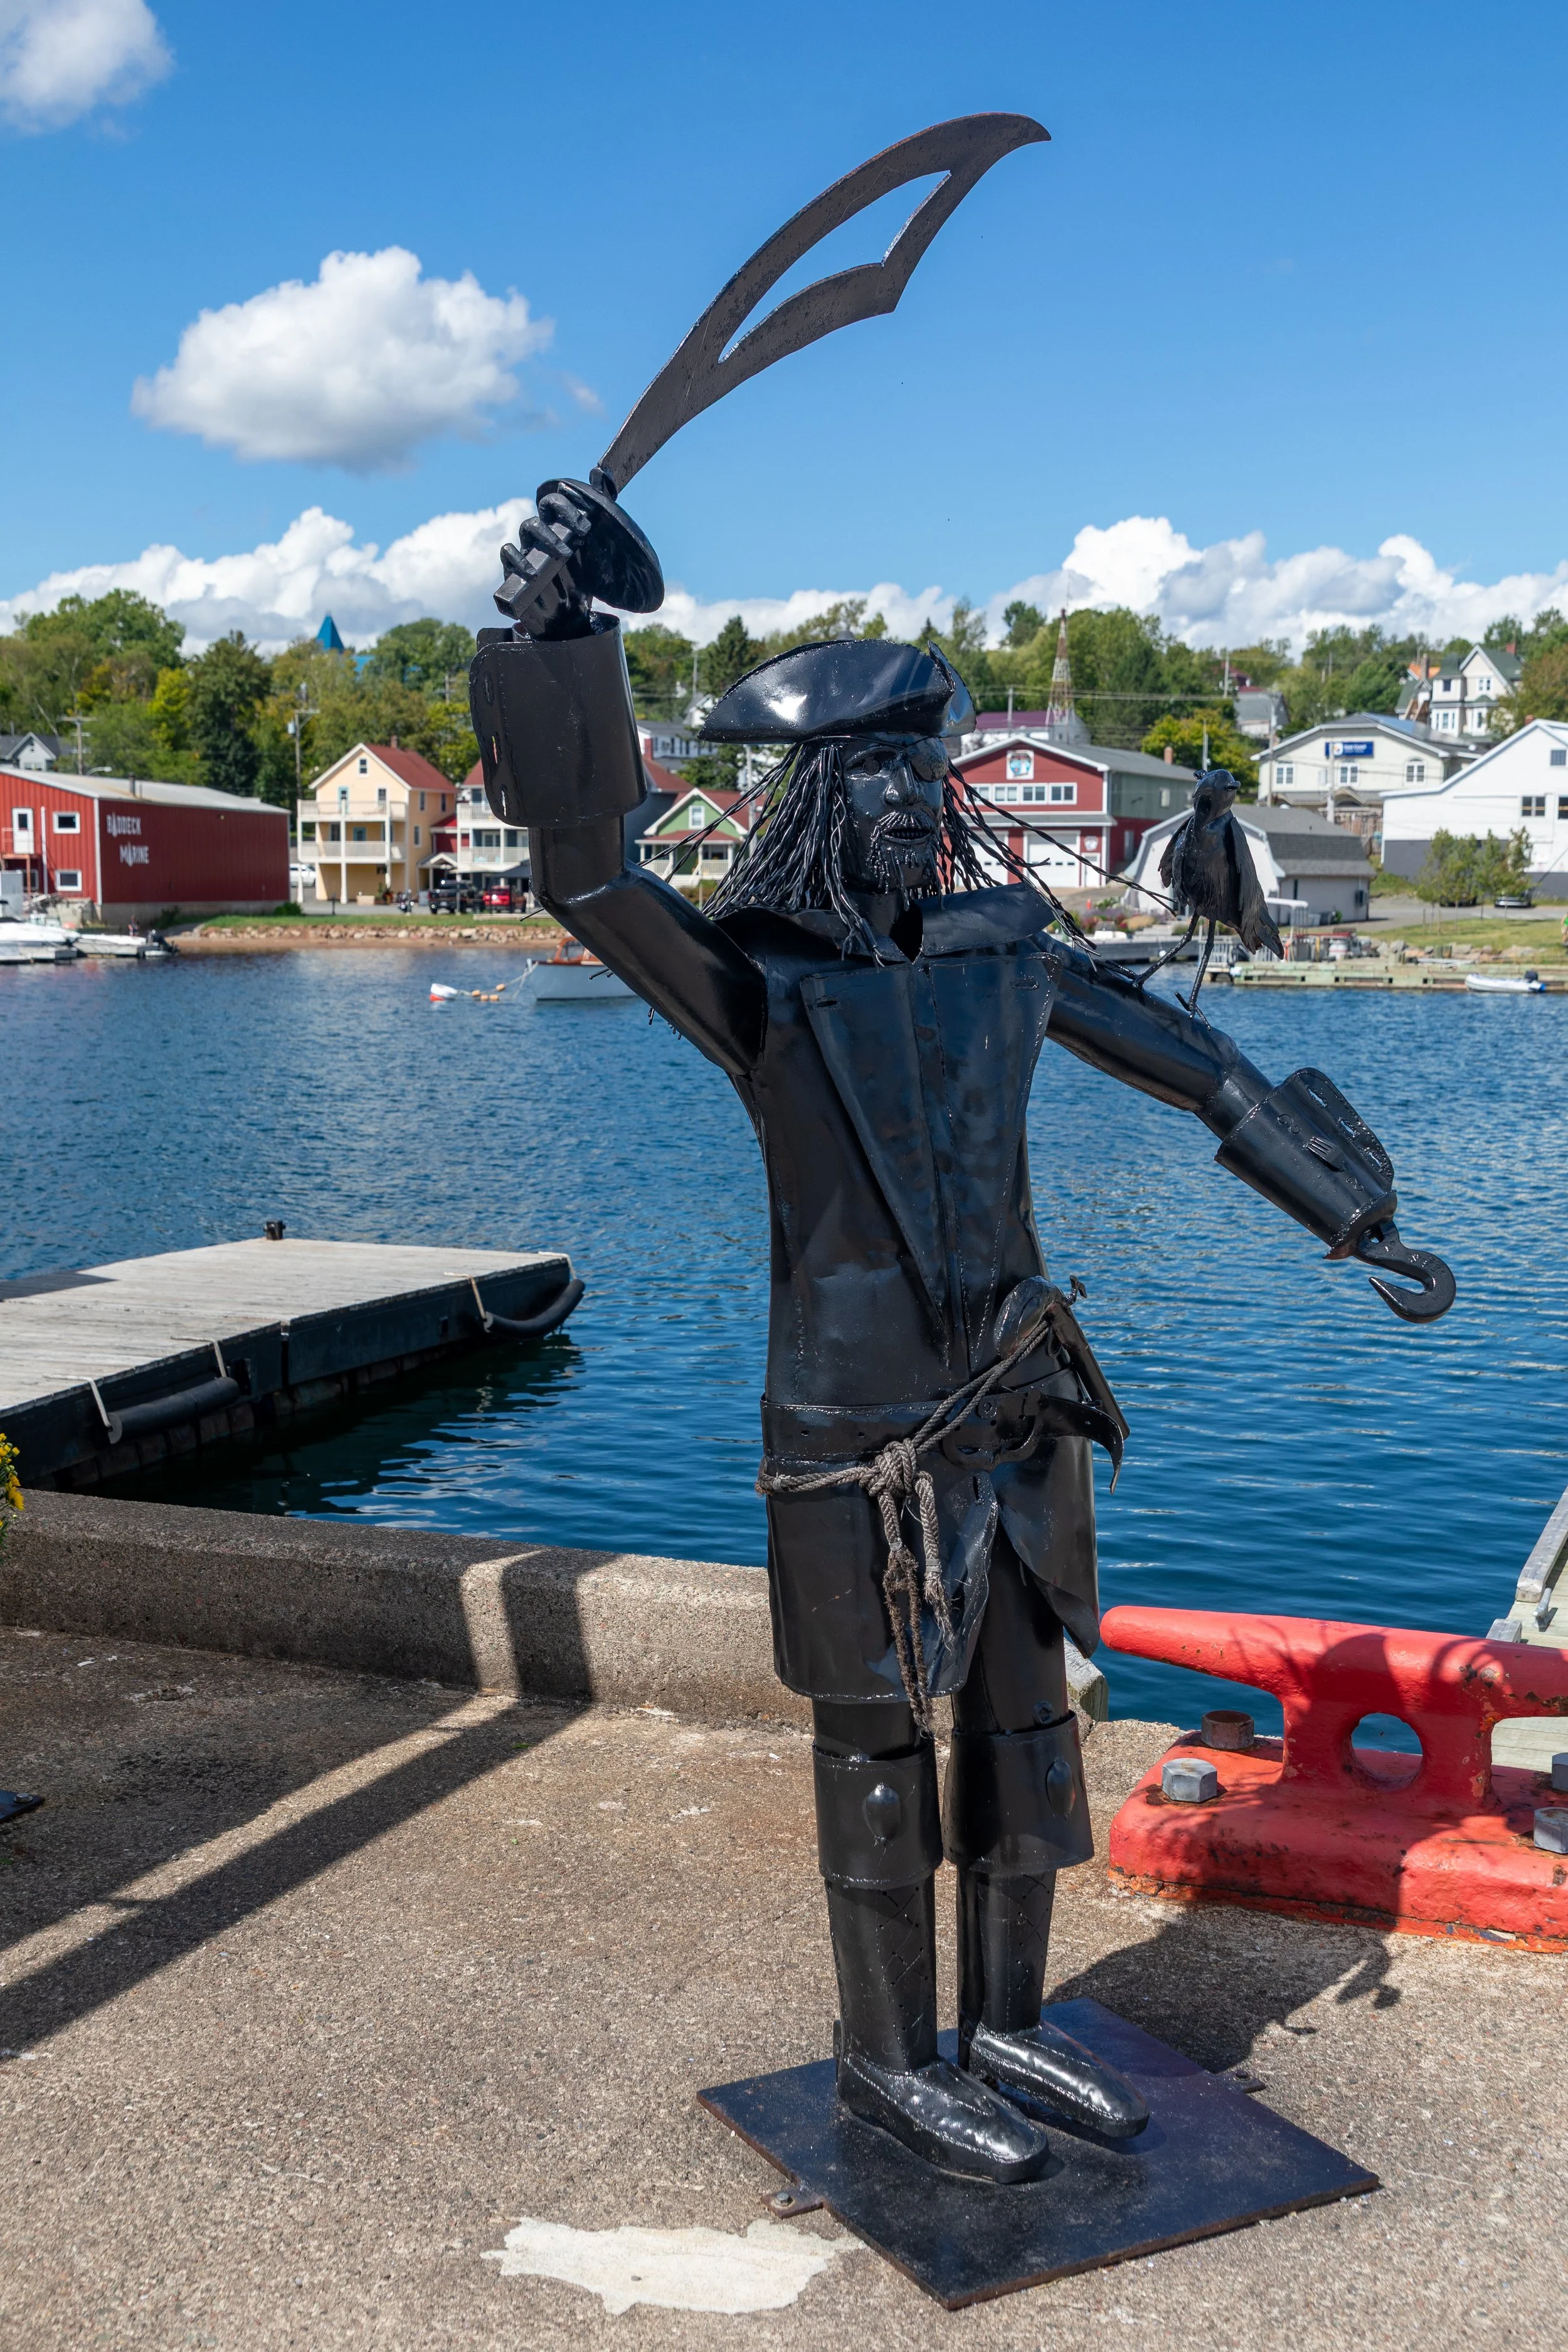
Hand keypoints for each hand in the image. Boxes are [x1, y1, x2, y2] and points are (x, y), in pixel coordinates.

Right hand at [495, 488, 595, 638]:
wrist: (572, 614)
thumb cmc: (583, 578)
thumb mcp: (599, 546)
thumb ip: (601, 510)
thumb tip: (600, 473)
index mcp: (556, 527)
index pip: (552, 504)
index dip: (565, 508)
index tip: (585, 527)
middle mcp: (538, 539)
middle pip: (534, 522)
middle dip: (551, 534)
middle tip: (570, 551)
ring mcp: (525, 555)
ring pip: (519, 538)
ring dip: (537, 546)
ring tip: (555, 561)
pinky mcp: (515, 575)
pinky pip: (507, 559)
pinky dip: (515, 563)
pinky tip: (530, 574)